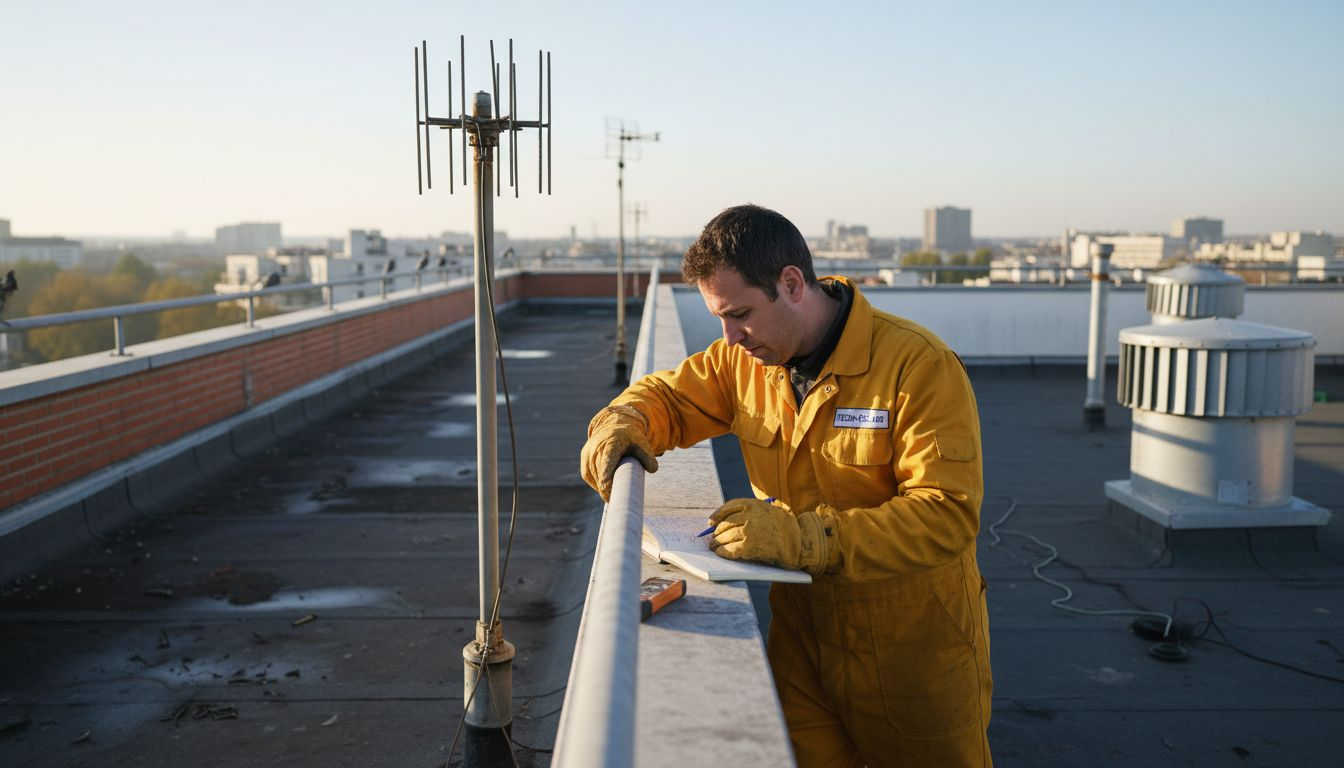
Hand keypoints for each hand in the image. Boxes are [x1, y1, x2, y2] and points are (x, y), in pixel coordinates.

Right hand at [580, 405, 658, 500]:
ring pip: (593, 474)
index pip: (608, 458)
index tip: (605, 485)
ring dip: (602, 487)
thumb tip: (652, 470)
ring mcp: (588, 453)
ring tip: (612, 497)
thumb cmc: (630, 439)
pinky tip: (605, 489)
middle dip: (606, 486)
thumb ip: (648, 456)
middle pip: (600, 470)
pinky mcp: (585, 461)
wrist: (612, 428)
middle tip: (616, 500)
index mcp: (613, 441)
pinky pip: (589, 476)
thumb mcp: (642, 443)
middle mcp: (597, 446)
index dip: (606, 472)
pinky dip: (597, 483)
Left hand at [707, 498, 831, 574]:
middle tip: (712, 538)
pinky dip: (723, 552)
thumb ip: (750, 513)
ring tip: (715, 546)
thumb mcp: (768, 511)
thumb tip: (725, 521)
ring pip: (726, 537)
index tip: (711, 522)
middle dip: (717, 532)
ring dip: (718, 543)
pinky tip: (721, 553)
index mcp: (753, 504)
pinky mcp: (749, 547)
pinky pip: (730, 550)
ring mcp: (748, 532)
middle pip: (725, 524)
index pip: (729, 507)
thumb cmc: (783, 527)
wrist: (799, 541)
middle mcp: (749, 516)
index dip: (718, 515)